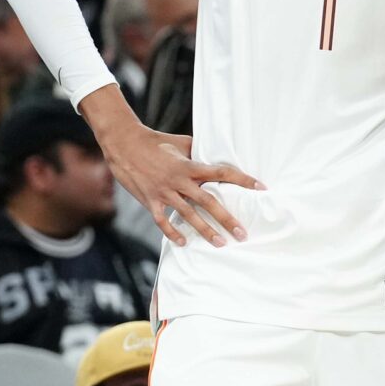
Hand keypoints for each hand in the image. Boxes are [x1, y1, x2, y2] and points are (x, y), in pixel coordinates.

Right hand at [100, 116, 262, 245]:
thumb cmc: (154, 141)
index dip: (243, 179)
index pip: (222, 172)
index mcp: (189, 165)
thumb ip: (198, 152)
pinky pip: (163, 221)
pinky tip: (185, 242)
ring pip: (189, 215)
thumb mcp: (180, 142)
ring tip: (220, 244)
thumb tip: (216, 155)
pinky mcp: (150, 201)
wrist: (123, 144)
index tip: (261, 188)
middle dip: (226, 219)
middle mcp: (179, 180)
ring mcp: (164, 192)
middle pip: (208, 201)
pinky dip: (173, 233)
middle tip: (242, 233)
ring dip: (205, 231)